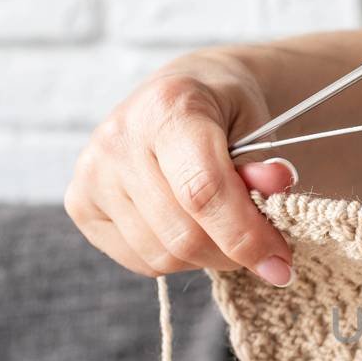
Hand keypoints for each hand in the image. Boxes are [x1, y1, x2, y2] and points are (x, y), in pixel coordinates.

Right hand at [65, 59, 297, 282]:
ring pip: (163, 255)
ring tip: (221, 226)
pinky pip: (141, 260)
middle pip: (184, 234)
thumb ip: (265, 165)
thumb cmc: (225, 114)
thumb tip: (278, 185)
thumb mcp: (259, 128)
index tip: (281, 264)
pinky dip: (176, 258)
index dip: (246, 235)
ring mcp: (91, 173)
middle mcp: (117, 139)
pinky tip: (187, 226)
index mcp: (166, 107)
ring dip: (207, 256)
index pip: (203, 190)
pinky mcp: (80, 204)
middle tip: (264, 247)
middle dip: (234, 251)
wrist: (181, 97)